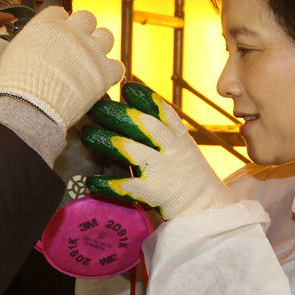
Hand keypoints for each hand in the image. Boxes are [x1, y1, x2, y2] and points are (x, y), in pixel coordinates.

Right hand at [0, 6, 123, 128]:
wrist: (29, 110)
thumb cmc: (14, 86)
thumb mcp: (11, 55)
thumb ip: (27, 44)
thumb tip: (26, 48)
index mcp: (47, 25)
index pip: (59, 12)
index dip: (58, 24)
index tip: (56, 36)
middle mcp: (72, 33)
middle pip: (87, 18)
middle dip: (83, 30)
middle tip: (76, 47)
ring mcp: (91, 52)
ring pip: (107, 36)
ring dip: (99, 47)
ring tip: (90, 61)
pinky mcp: (104, 73)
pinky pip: (117, 66)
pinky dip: (109, 73)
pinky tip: (99, 80)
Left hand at [81, 82, 232, 220]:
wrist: (207, 208)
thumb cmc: (188, 175)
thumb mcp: (182, 147)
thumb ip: (162, 132)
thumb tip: (130, 109)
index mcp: (179, 137)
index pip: (163, 111)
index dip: (144, 98)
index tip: (127, 86)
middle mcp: (172, 149)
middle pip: (144, 125)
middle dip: (119, 114)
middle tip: (96, 108)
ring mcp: (164, 170)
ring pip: (132, 150)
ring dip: (107, 140)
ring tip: (87, 135)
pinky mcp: (155, 192)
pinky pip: (127, 186)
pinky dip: (108, 184)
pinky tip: (91, 181)